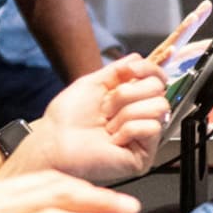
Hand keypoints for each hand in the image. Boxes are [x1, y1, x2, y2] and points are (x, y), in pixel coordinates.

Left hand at [10, 56, 167, 183]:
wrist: (55, 144)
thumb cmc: (66, 119)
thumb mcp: (92, 84)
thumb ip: (117, 70)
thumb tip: (137, 58)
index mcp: (128, 99)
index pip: (156, 78)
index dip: (149, 70)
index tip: (132, 70)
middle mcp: (138, 115)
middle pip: (158, 89)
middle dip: (126, 94)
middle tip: (105, 109)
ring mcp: (142, 136)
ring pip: (158, 107)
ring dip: (125, 113)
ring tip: (107, 126)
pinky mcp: (144, 155)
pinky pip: (152, 127)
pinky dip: (128, 130)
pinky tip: (113, 140)